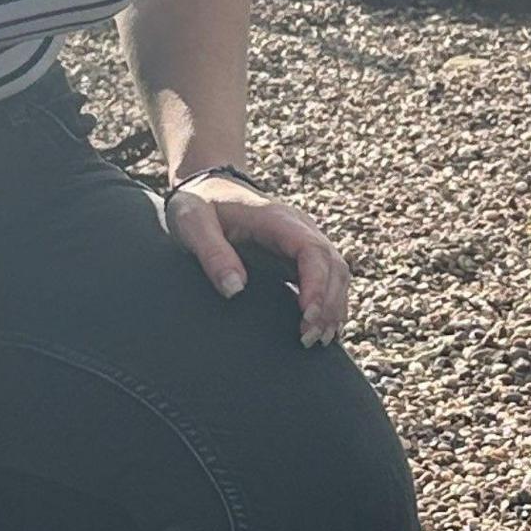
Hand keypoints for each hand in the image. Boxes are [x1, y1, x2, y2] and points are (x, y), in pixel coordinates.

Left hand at [165, 177, 350, 345]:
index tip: (306, 314)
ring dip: (334, 307)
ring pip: (337, 274)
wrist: (208, 189)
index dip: (317, 284)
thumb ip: (213, 254)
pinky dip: (331, 304)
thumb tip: (236, 290)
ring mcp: (303, 242)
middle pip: (333, 265)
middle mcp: (300, 229)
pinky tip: (324, 329)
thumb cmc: (200, 205)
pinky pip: (328, 279)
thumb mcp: (193, 224)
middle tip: (308, 339)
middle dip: (328, 304)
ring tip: (318, 341)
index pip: (313, 251)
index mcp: (278, 219)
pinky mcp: (299, 257)